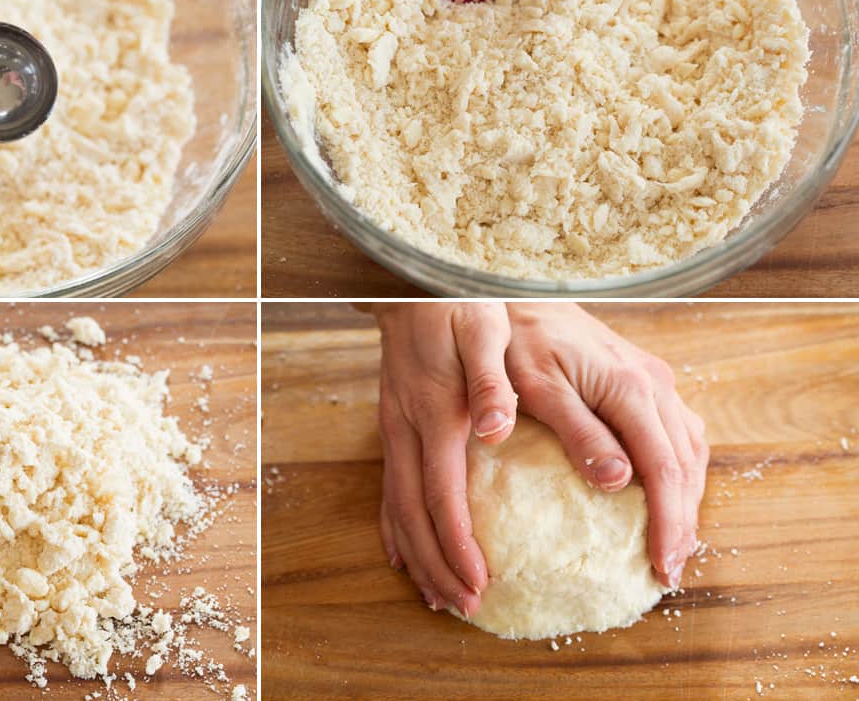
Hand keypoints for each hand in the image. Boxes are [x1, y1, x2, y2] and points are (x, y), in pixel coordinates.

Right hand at [373, 302, 516, 615]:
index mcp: (436, 410)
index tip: (478, 585)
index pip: (442, 494)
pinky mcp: (394, 420)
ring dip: (416, 553)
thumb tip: (497, 428)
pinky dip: (394, 525)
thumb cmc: (459, 302)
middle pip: (413, 512)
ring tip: (437, 594)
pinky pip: (388, 483)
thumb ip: (491, 380)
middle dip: (436, 564)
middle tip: (463, 606)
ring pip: (396, 504)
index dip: (457, 545)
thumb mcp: (485, 330)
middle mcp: (408, 425)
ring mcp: (395, 424)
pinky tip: (404, 551)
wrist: (413, 278)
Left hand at [504, 303, 708, 589]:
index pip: (665, 468)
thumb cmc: (522, 339)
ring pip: (688, 447)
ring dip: (685, 495)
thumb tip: (619, 481)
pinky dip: (676, 467)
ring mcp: (653, 377)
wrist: (519, 294)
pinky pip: (675, 430)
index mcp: (631, 387)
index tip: (663, 565)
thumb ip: (579, 431)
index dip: (670, 521)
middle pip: (686, 463)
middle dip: (683, 518)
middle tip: (668, 566)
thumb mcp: (540, 388)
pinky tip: (661, 492)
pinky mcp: (643, 377)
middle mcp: (653, 382)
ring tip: (670, 540)